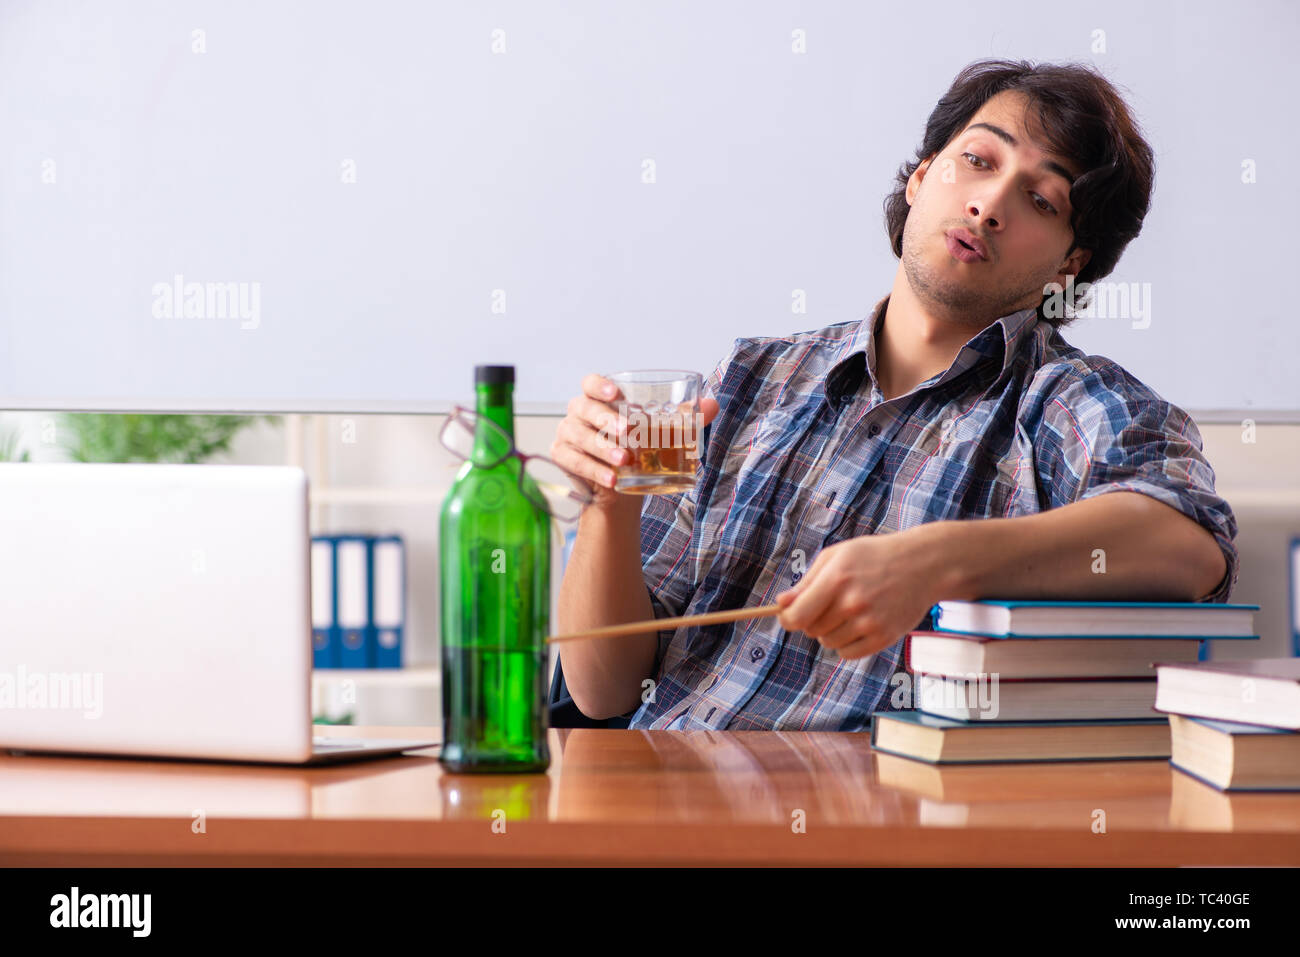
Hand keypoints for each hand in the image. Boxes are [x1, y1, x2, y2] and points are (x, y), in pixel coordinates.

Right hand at [550, 374, 719, 509]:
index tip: (615, 394)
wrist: (622, 486)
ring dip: (603, 449)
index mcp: (598, 398)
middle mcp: (578, 412)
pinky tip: (611, 479)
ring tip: (625, 461)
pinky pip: (574, 462)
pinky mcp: (561, 457)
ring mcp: (567, 434)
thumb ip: (685, 417)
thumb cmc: (638, 449)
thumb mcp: (661, 432)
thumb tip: (713, 404)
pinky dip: (594, 471)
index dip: (599, 385)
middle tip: (627, 432)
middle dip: (605, 420)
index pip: (590, 383)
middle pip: (584, 409)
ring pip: (580, 437)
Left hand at [774, 524, 948, 659]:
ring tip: (848, 611)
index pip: (798, 615)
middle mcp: (852, 603)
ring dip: (830, 631)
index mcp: (837, 579)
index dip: (787, 619)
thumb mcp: (838, 556)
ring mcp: (869, 623)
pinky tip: (857, 626)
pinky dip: (846, 644)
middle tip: (828, 605)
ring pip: (828, 642)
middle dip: (812, 620)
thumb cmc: (875, 557)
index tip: (787, 616)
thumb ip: (807, 581)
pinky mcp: (884, 638)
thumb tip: (781, 603)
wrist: (924, 565)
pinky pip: (847, 654)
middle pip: (811, 630)